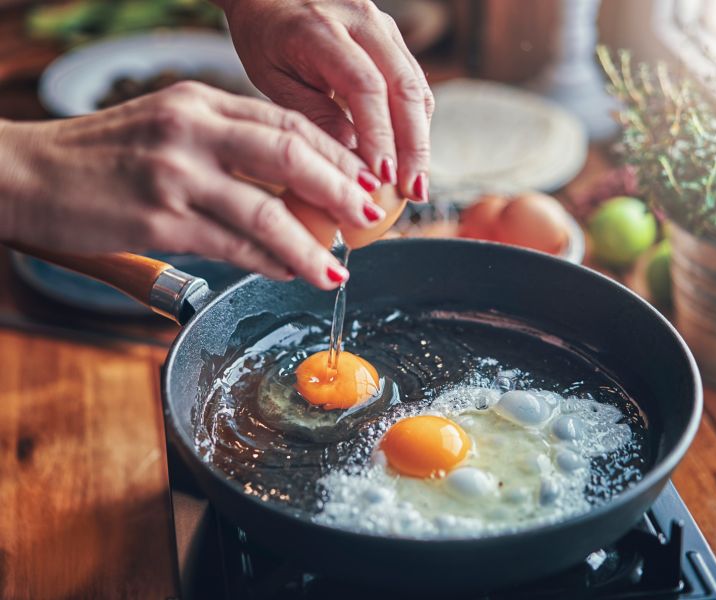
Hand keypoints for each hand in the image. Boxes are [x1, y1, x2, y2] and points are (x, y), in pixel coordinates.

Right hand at [0, 82, 387, 289]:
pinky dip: (269, 261)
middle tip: (369, 216)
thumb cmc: (103, 156)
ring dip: (311, 245)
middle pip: (290, 154)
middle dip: (341, 189)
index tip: (362, 179)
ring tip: (337, 268)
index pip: (286, 122)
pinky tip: (289, 272)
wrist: (27, 175)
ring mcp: (176, 175)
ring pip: (268, 210)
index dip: (334, 154)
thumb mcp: (168, 128)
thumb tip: (290, 184)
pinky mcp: (160, 220)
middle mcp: (192, 130)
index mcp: (199, 102)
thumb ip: (226, 144)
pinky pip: (233, 245)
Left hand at [222, 0, 434, 201]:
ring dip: (420, 140)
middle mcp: (362, 20)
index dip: (379, 135)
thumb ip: (312, 114)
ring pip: (416, 87)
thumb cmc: (265, 38)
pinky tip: (409, 158)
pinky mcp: (392, 39)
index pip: (365, 86)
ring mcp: (383, 26)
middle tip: (413, 191)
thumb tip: (353, 159)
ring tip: (416, 183)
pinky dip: (415, 124)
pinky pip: (414, 84)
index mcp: (321, 29)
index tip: (382, 178)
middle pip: (404, 87)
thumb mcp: (273, 79)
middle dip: (413, 146)